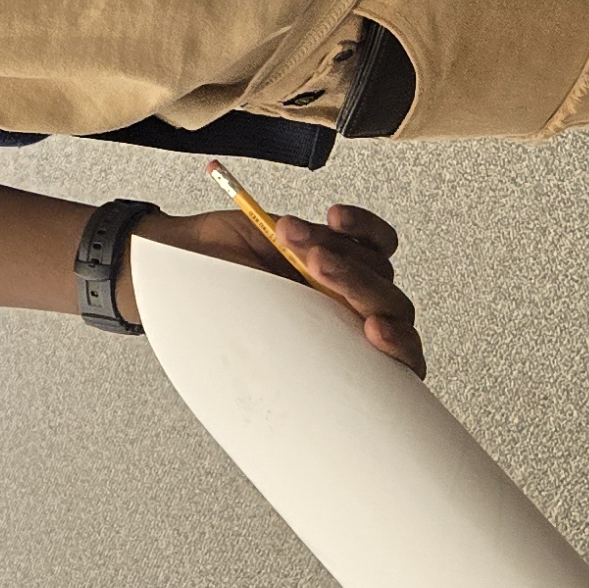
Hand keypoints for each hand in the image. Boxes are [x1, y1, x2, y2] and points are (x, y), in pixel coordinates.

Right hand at [143, 200, 423, 376]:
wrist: (189, 262)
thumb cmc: (214, 311)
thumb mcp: (248, 339)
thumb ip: (286, 351)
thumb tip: (305, 371)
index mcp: (341, 358)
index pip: (399, 365)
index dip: (399, 349)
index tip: (372, 331)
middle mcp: (352, 323)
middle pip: (389, 306)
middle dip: (352, 283)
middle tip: (310, 263)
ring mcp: (351, 285)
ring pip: (376, 267)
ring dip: (336, 247)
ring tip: (287, 235)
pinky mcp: (345, 248)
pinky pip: (376, 238)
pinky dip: (361, 225)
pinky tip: (334, 217)